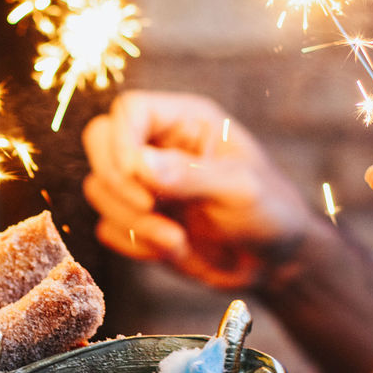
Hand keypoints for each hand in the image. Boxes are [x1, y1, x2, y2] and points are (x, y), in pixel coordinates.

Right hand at [82, 91, 317, 289]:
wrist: (274, 262)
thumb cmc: (269, 211)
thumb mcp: (239, 188)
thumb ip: (189, 174)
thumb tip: (137, 164)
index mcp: (185, 120)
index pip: (129, 110)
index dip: (122, 141)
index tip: (138, 177)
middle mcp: (157, 147)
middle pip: (99, 142)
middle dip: (117, 181)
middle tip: (150, 208)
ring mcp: (144, 185)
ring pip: (98, 190)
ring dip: (131, 221)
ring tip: (177, 239)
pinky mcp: (137, 222)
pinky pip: (108, 229)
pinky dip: (135, 245)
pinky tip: (174, 249)